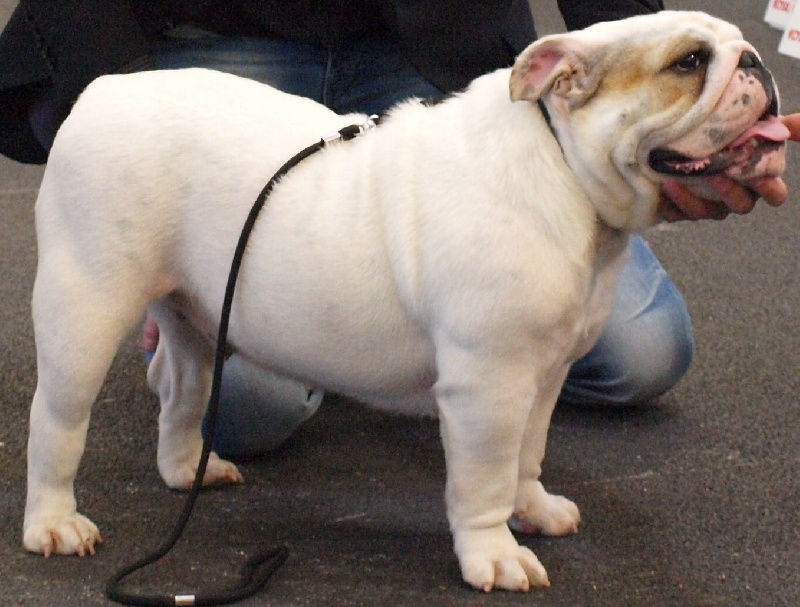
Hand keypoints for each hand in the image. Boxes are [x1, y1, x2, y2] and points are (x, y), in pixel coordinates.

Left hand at [657, 113, 799, 221]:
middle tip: (713, 172)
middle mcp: (737, 198)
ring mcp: (712, 207)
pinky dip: (668, 206)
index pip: (775, 194)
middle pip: (740, 205)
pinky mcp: (686, 211)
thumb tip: (789, 123)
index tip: (756, 173)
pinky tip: (659, 192)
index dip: (768, 188)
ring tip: (672, 180)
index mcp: (757, 181)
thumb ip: (770, 129)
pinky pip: (677, 215)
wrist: (692, 148)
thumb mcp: (751, 129)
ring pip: (704, 212)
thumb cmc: (731, 140)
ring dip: (689, 199)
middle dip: (727, 190)